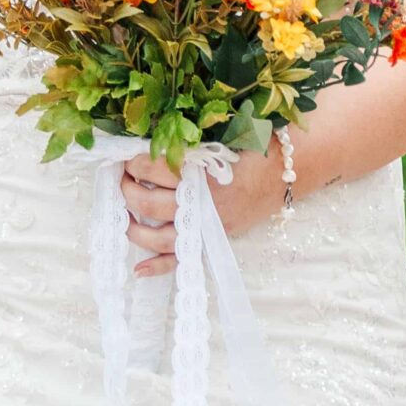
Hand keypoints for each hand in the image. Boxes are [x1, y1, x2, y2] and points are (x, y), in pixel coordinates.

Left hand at [122, 148, 287, 274]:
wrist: (283, 172)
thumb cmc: (251, 148)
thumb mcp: (219, 137)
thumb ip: (187, 141)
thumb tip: (148, 139)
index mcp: (201, 174)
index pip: (154, 170)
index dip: (134, 162)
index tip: (126, 156)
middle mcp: (200, 204)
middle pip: (149, 204)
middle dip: (127, 189)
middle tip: (122, 177)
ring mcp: (204, 227)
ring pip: (158, 237)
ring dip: (133, 228)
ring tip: (121, 214)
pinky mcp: (210, 240)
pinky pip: (180, 260)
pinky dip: (158, 267)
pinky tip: (138, 269)